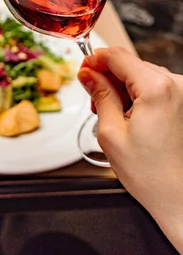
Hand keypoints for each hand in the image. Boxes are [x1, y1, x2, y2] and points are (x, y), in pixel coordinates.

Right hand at [78, 48, 182, 253]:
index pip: (117, 56)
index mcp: (157, 89)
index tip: (82, 69)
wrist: (178, 198)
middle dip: (107, 76)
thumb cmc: (151, 175)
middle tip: (93, 98)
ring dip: (122, 86)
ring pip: (141, 74)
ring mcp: (182, 93)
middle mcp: (176, 85)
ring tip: (111, 113)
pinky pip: (155, 86)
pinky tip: (128, 114)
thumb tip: (88, 74)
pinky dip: (138, 94)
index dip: (94, 59)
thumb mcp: (111, 132)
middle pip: (130, 64)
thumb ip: (99, 95)